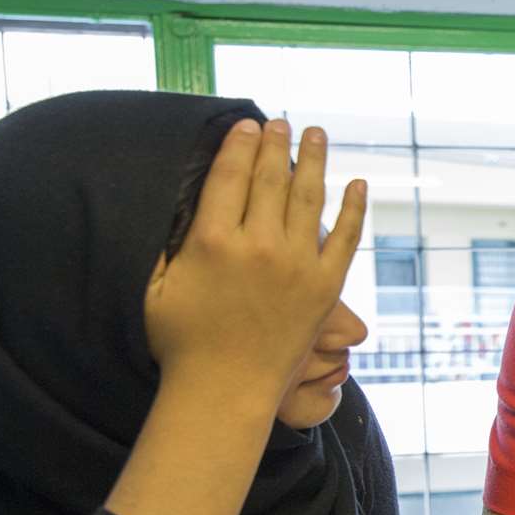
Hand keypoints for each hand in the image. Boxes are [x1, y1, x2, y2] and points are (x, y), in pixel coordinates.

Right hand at [143, 117, 365, 400]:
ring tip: (317, 135)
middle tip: (281, 122)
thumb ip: (168, 244)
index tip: (247, 125)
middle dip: (276, 144)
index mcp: (212, 241)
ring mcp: (297, 265)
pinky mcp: (326, 288)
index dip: (239, 145)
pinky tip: (358, 184)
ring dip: (315, 161)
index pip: (230, 176)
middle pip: (270, 179)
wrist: (226, 391)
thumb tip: (179, 204)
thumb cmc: (182, 343)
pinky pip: (347, 239)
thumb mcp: (157, 287)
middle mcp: (259, 246)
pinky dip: (355, 210)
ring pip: (310, 198)